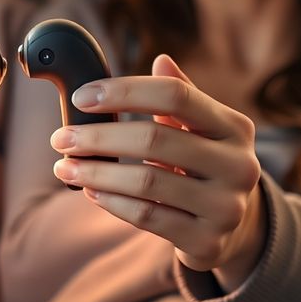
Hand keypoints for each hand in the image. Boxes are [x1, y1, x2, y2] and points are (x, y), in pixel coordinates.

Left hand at [50, 55, 265, 288]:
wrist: (235, 226)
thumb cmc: (204, 164)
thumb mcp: (200, 129)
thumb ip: (180, 96)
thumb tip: (160, 60)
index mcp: (234, 126)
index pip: (175, 95)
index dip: (124, 92)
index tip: (82, 97)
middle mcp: (238, 165)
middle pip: (155, 139)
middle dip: (99, 137)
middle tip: (61, 138)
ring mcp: (226, 206)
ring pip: (147, 183)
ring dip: (96, 172)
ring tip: (65, 166)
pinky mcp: (207, 241)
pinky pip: (148, 217)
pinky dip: (113, 202)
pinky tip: (90, 191)